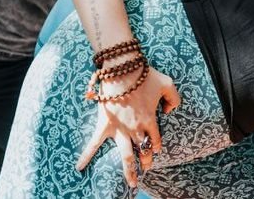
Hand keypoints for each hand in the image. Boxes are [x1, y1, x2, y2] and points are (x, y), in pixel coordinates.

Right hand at [76, 67, 180, 188]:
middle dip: (145, 162)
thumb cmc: (144, 75)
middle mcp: (135, 128)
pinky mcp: (104, 125)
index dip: (156, 146)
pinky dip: (86, 156)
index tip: (155, 151)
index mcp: (150, 119)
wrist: (122, 70)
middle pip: (142, 150)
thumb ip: (174, 98)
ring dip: (129, 170)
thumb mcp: (167, 83)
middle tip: (146, 169)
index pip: (155, 139)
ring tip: (131, 183)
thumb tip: (169, 111)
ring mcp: (120, 129)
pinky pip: (94, 144)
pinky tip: (80, 168)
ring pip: (125, 155)